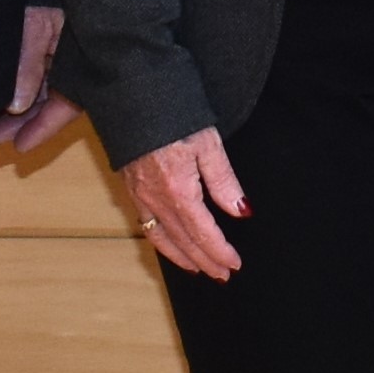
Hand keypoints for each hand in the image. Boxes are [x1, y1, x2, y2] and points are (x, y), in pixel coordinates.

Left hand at [0, 6, 76, 151]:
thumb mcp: (36, 23)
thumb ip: (28, 64)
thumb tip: (17, 103)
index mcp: (83, 54)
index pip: (68, 102)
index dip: (45, 127)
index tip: (20, 147)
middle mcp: (76, 53)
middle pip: (54, 98)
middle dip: (26, 121)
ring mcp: (63, 43)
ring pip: (44, 85)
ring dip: (20, 106)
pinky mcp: (49, 32)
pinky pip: (38, 66)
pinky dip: (21, 83)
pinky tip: (1, 94)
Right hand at [121, 127, 248, 280]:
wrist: (134, 97)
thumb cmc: (175, 114)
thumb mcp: (207, 143)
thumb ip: (224, 180)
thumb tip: (241, 211)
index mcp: (179, 190)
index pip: (203, 233)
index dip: (219, 252)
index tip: (234, 264)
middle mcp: (157, 200)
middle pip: (184, 241)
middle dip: (205, 261)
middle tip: (223, 275)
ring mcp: (141, 197)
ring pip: (163, 239)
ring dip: (183, 258)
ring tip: (200, 269)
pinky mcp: (132, 190)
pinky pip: (147, 226)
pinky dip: (162, 242)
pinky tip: (171, 245)